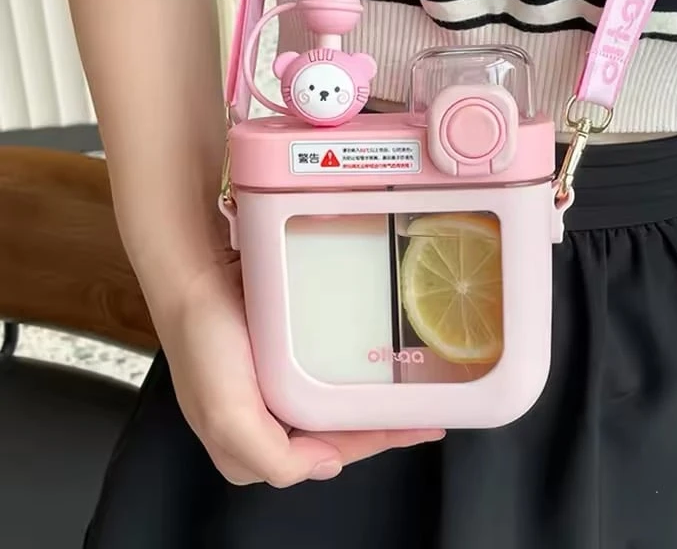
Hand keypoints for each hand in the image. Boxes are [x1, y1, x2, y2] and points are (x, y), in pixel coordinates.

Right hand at [151, 251, 444, 487]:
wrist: (193, 271)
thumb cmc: (203, 341)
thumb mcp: (228, 418)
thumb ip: (275, 458)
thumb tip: (327, 465)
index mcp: (248, 444)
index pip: (325, 455)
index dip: (372, 443)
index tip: (414, 429)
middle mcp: (262, 417)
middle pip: (332, 430)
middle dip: (377, 424)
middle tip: (422, 411)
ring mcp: (270, 381)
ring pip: (329, 400)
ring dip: (364, 397)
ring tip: (406, 389)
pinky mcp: (276, 349)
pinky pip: (321, 366)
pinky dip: (347, 369)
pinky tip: (370, 360)